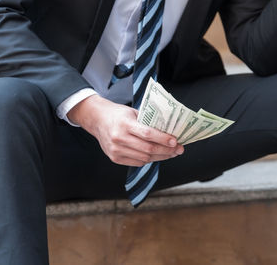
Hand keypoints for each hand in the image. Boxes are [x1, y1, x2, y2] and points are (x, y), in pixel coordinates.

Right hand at [67, 95, 183, 166]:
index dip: (163, 139)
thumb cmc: (118, 115)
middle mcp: (119, 138)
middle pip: (148, 149)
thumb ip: (148, 122)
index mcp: (124, 124)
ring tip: (171, 153)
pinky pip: (137, 162)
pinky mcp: (115, 158)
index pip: (148, 134)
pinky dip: (149, 160)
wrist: (98, 120)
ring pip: (144, 158)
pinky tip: (157, 155)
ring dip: (161, 157)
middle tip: (179, 149)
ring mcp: (116, 150)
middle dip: (167, 151)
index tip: (176, 141)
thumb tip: (169, 131)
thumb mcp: (133, 112)